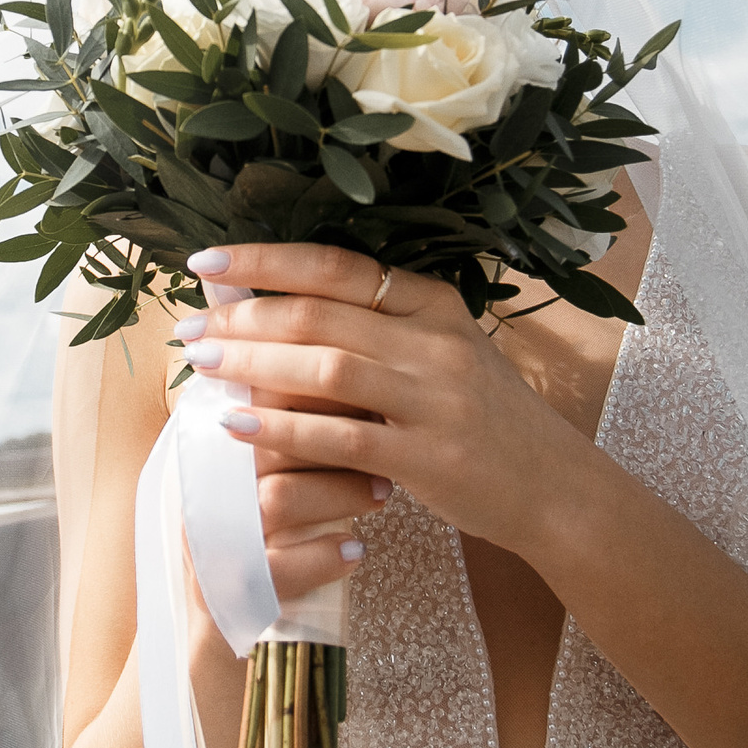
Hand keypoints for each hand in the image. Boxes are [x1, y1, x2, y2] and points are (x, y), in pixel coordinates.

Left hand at [178, 242, 594, 556]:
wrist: (556, 488)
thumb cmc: (483, 420)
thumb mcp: (443, 354)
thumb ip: (375, 329)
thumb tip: (276, 310)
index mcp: (434, 302)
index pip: (336, 265)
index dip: (265, 260)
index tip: (208, 262)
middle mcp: (436, 340)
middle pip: (320, 311)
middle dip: (244, 314)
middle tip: (190, 325)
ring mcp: (435, 397)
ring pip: (325, 367)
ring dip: (252, 363)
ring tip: (202, 364)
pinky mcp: (429, 457)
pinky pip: (340, 437)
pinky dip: (282, 428)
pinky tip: (237, 424)